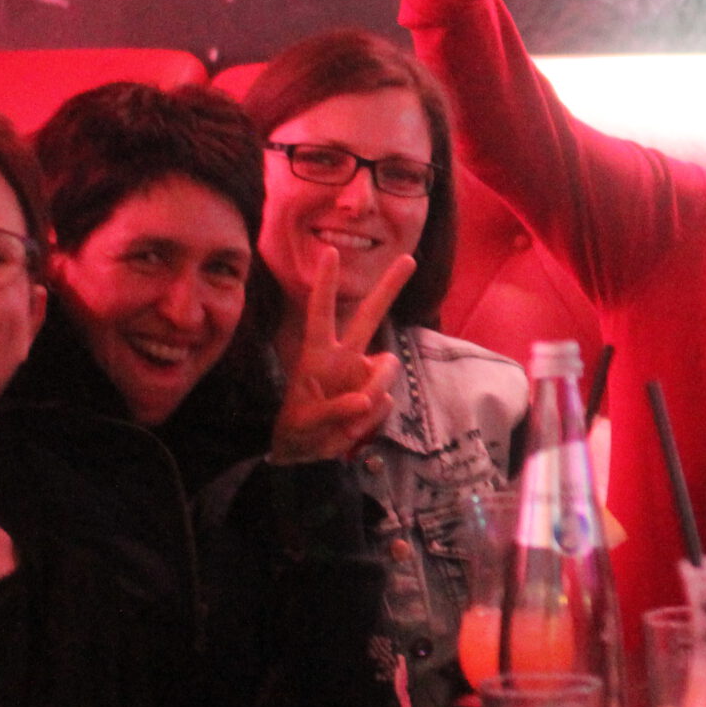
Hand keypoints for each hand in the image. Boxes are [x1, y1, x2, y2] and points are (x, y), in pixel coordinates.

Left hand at [270, 247, 414, 464]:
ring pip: (385, 371)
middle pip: (369, 315)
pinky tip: (354, 430)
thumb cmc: (298, 429)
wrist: (307, 455)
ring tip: (347, 426)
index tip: (330, 252)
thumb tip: (368, 400)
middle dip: (389, 287)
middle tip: (408, 259)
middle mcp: (345, 357)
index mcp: (318, 354)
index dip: (326, 285)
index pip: (320, 313)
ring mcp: (365, 375)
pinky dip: (372, 421)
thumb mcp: (305, 423)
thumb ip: (335, 410)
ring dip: (371, 399)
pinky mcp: (378, 396)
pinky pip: (386, 403)